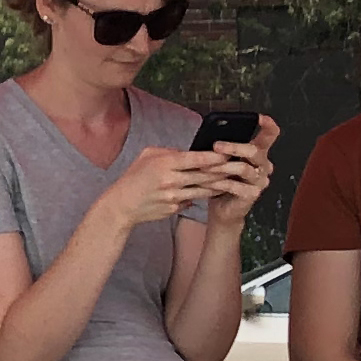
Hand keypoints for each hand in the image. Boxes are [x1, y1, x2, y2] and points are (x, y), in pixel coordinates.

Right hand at [92, 144, 228, 231]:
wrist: (122, 205)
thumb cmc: (134, 178)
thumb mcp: (147, 156)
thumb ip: (170, 152)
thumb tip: (190, 152)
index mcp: (165, 163)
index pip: (196, 159)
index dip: (214, 157)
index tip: (228, 154)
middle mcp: (171, 180)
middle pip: (204, 175)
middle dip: (223, 171)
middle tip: (237, 166)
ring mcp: (174, 197)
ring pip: (203, 190)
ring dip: (219, 185)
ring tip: (231, 179)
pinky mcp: (175, 208)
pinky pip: (193, 200)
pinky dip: (204, 195)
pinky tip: (214, 192)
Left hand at [199, 119, 282, 223]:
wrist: (221, 209)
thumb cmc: (221, 181)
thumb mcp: (220, 160)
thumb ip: (221, 148)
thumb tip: (209, 135)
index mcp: (258, 152)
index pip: (270, 135)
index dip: (267, 125)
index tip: (258, 117)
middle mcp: (263, 165)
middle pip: (254, 151)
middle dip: (233, 147)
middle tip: (215, 146)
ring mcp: (260, 181)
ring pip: (243, 168)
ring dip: (221, 166)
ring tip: (204, 166)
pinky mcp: (252, 195)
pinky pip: (235, 186)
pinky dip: (218, 183)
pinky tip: (207, 181)